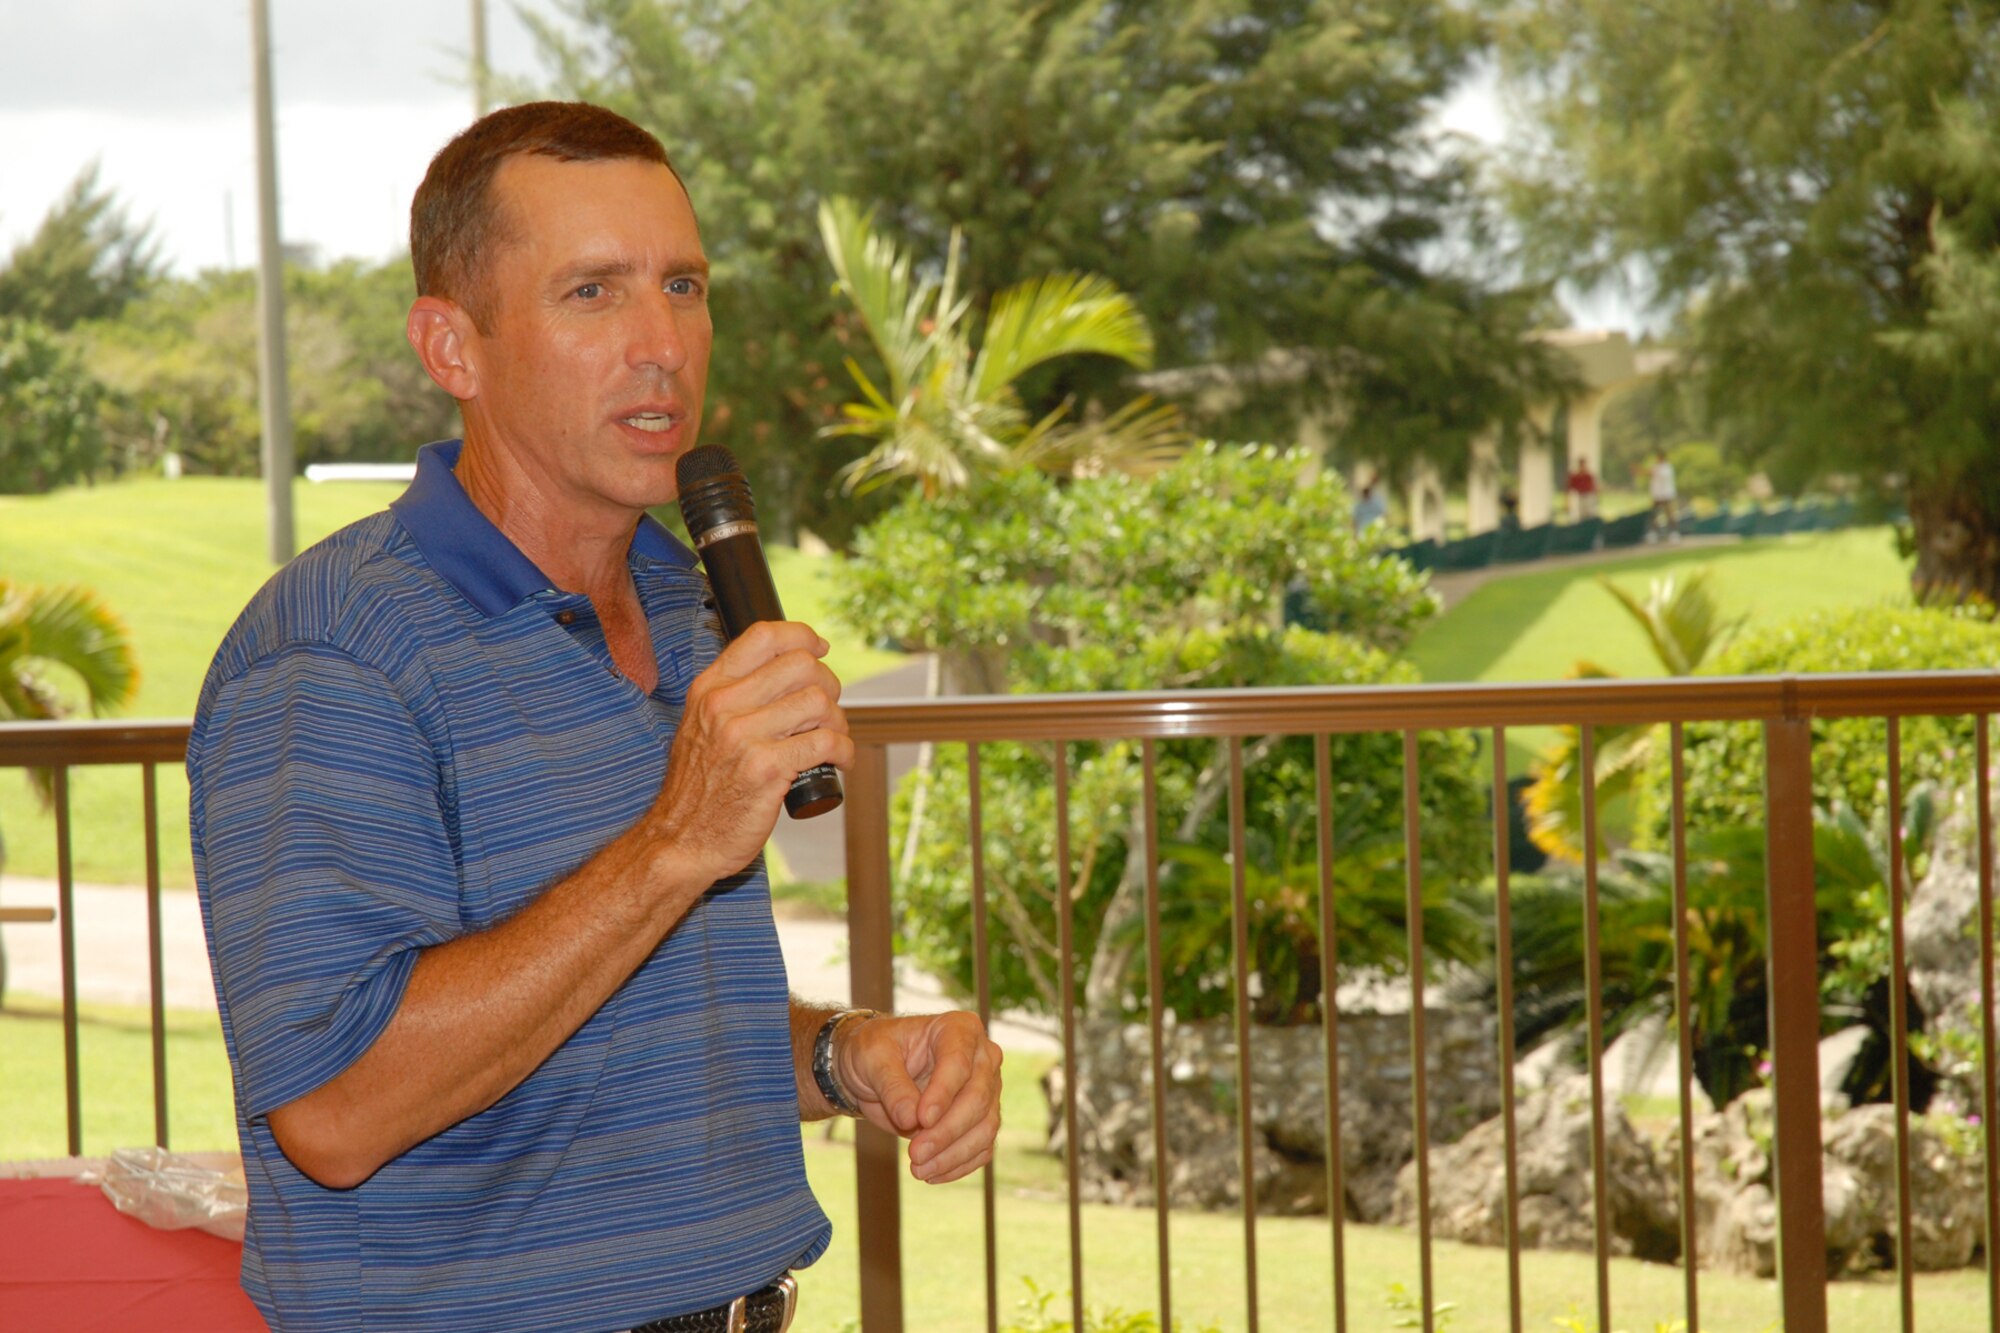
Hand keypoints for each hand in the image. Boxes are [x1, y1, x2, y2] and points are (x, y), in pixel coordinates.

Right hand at [647, 620, 851, 883]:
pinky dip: (844, 751)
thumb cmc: (698, 789)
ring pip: (819, 702)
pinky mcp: (767, 769)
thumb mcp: (700, 727)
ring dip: (838, 721)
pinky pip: (826, 742)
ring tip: (831, 740)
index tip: (819, 649)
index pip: (763, 636)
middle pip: (802, 665)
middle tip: (826, 711)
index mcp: (709, 689)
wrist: (680, 841)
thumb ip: (732, 697)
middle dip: (827, 685)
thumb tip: (785, 669)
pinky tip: (838, 761)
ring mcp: (744, 737)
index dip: (802, 636)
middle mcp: (724, 706)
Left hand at [839, 1011, 1002, 1183]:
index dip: (943, 1094)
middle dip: (947, 1131)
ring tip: (918, 1169)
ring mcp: (987, 1088)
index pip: (959, 1063)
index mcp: (959, 1029)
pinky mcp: (982, 1117)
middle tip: (915, 1155)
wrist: (875, 1070)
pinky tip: (932, 1174)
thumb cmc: (875, 1052)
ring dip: (953, 1153)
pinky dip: (959, 1164)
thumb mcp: (873, 1058)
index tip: (920, 1119)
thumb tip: (911, 1118)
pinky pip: (982, 1146)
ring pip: (985, 1126)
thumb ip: (892, 1085)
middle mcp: (982, 1056)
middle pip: (977, 1098)